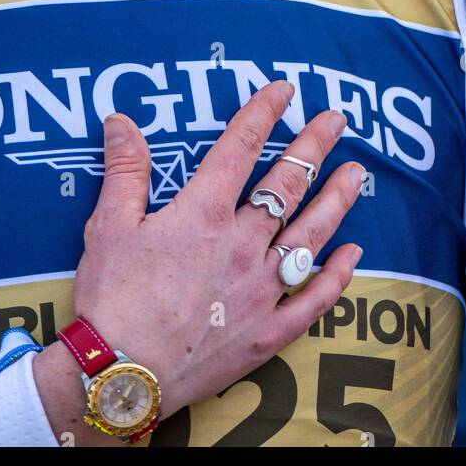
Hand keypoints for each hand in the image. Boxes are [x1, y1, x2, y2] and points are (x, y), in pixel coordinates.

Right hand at [36, 81, 363, 432]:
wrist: (122, 375)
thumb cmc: (113, 299)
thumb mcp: (109, 225)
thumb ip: (124, 169)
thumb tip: (121, 119)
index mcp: (203, 213)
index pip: (240, 148)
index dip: (262, 113)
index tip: (283, 89)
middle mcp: (241, 244)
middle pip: (287, 184)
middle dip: (313, 146)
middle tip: (336, 119)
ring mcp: (260, 288)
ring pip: (310, 234)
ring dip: (336, 200)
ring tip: (356, 174)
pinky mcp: (267, 331)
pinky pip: (313, 300)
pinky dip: (335, 276)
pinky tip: (352, 255)